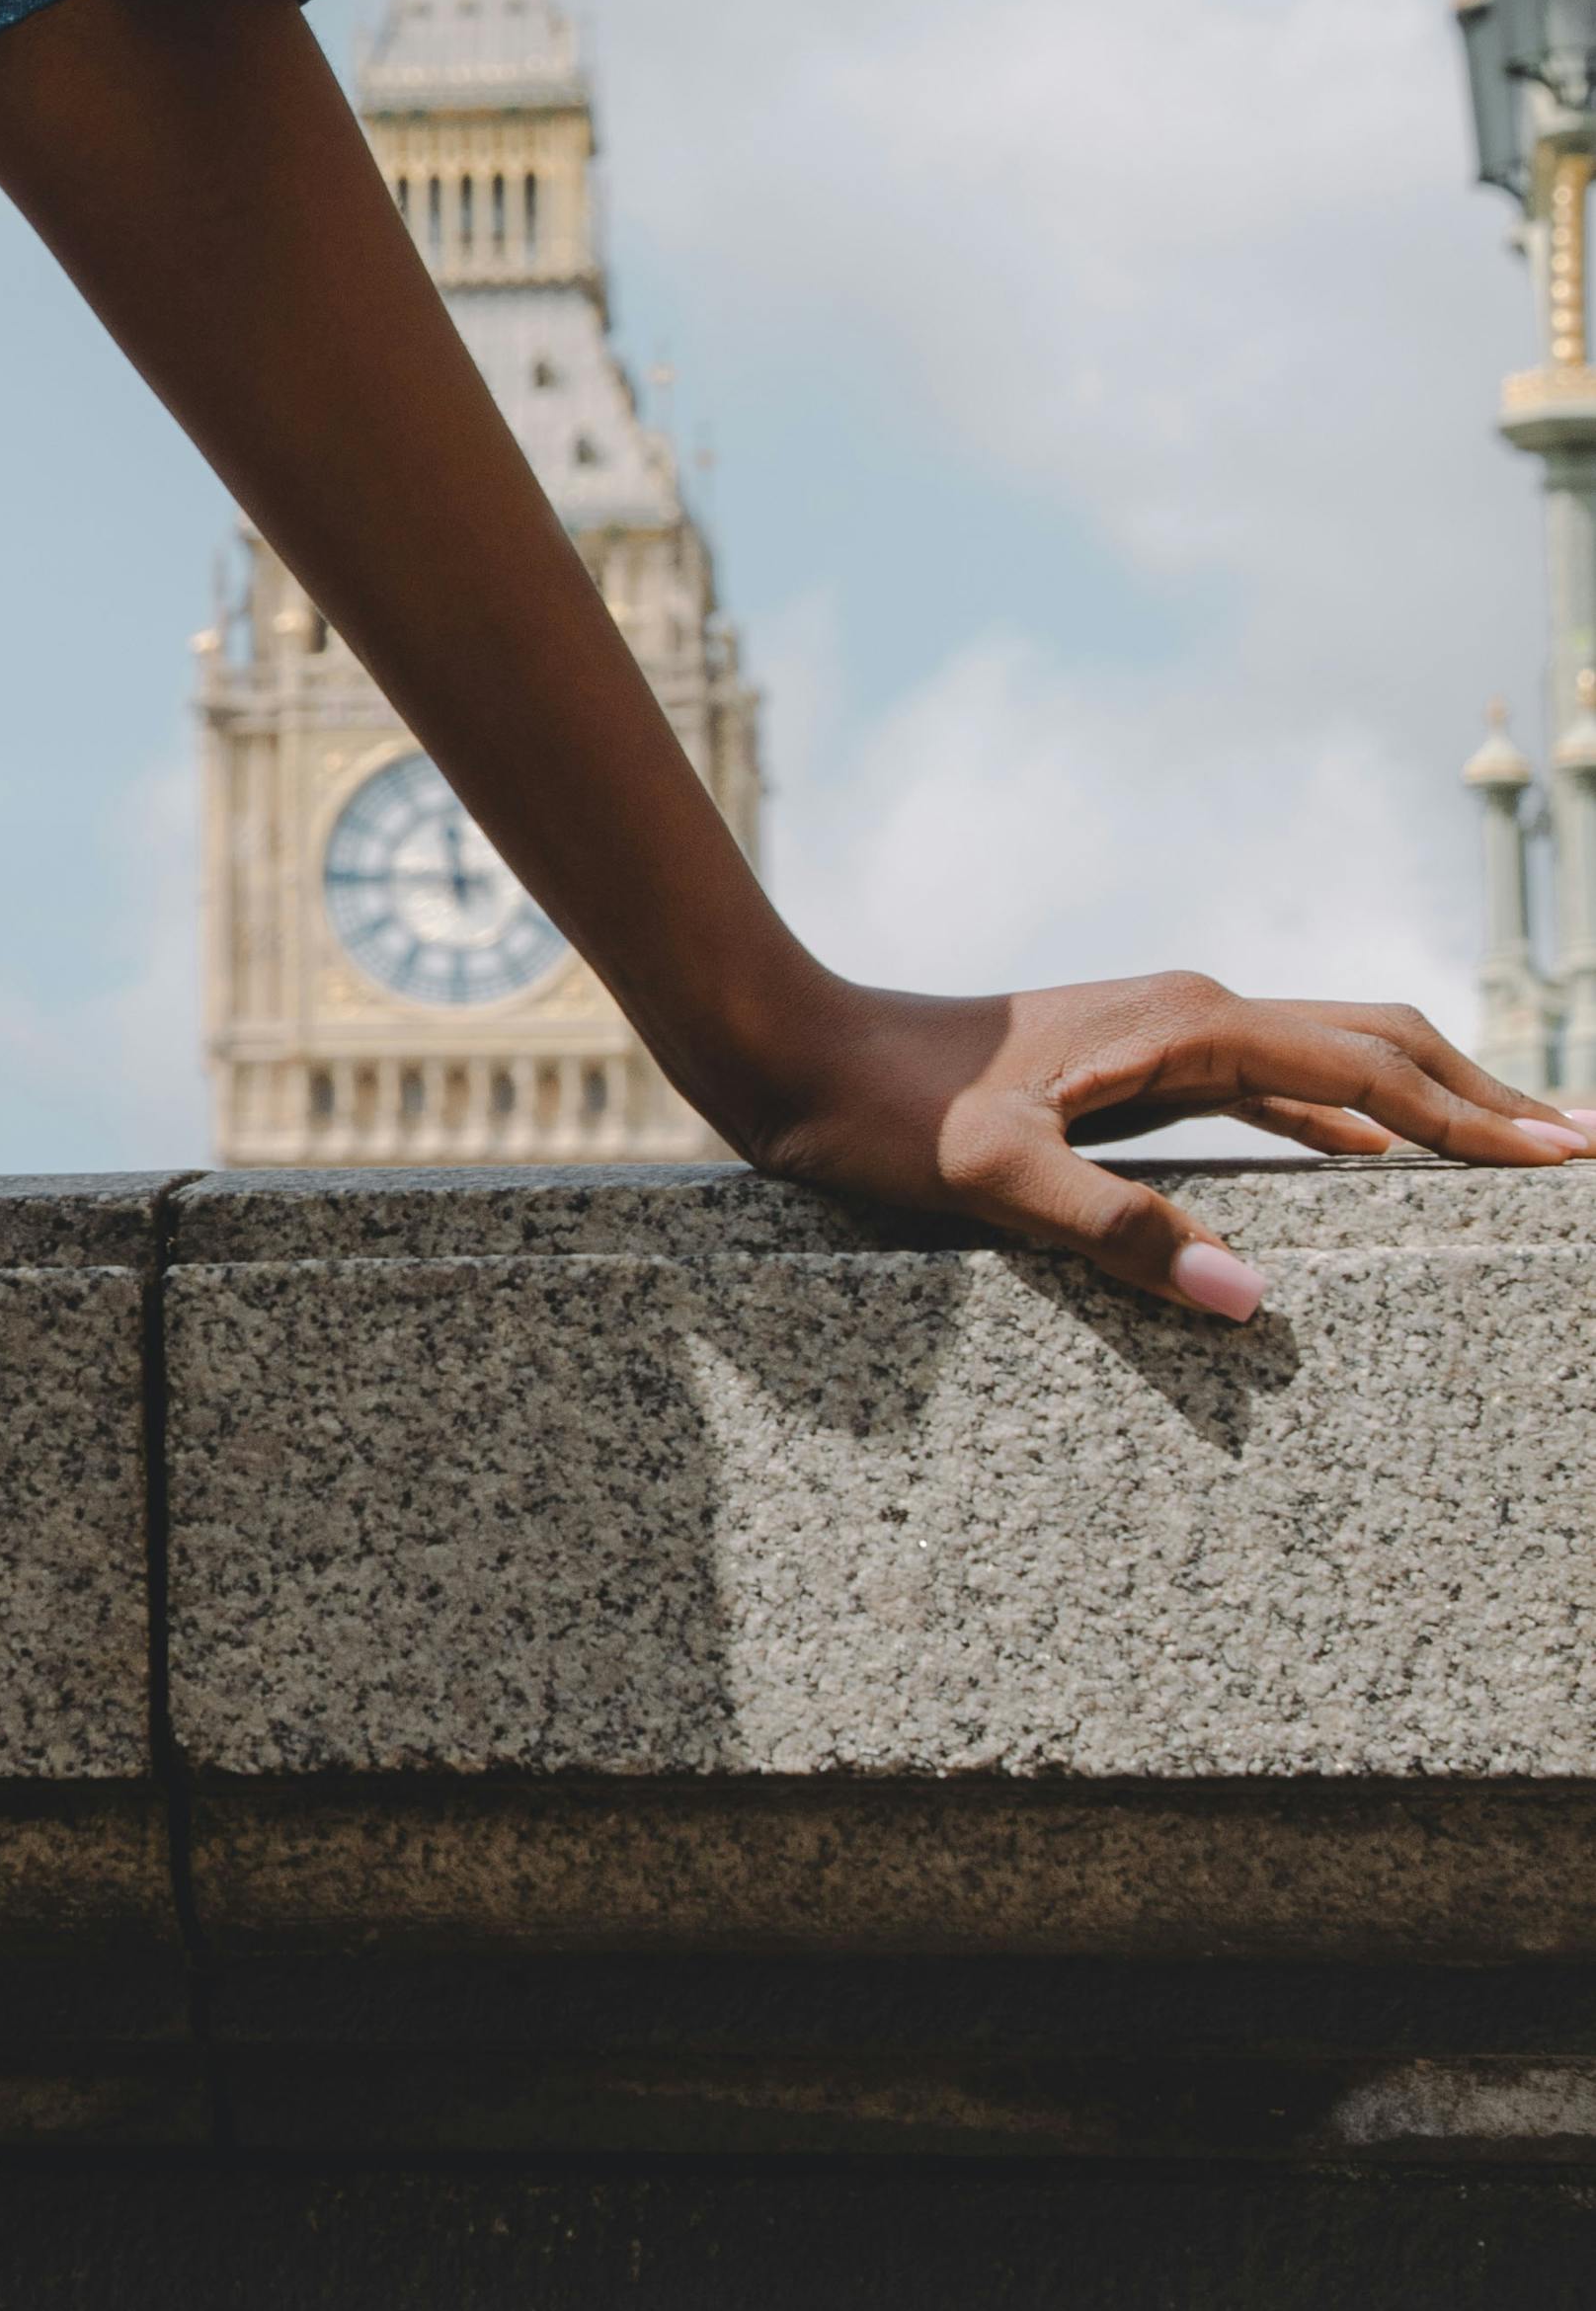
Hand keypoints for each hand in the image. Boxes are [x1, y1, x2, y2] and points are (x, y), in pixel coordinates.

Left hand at [735, 971, 1594, 1327]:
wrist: (794, 1048)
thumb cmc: (879, 1112)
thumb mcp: (987, 1179)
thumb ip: (1116, 1232)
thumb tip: (1255, 1297)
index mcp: (1186, 1026)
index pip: (1371, 1067)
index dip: (1474, 1116)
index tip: (1567, 1155)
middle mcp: (1193, 1012)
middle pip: (1380, 1042)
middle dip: (1485, 1093)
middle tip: (1580, 1149)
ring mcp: (1167, 1035)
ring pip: (1334, 1061)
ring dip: (1429, 1101)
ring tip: (1514, 1151)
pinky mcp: (1136, 1068)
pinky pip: (1275, 1091)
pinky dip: (1350, 1119)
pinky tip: (1381, 1162)